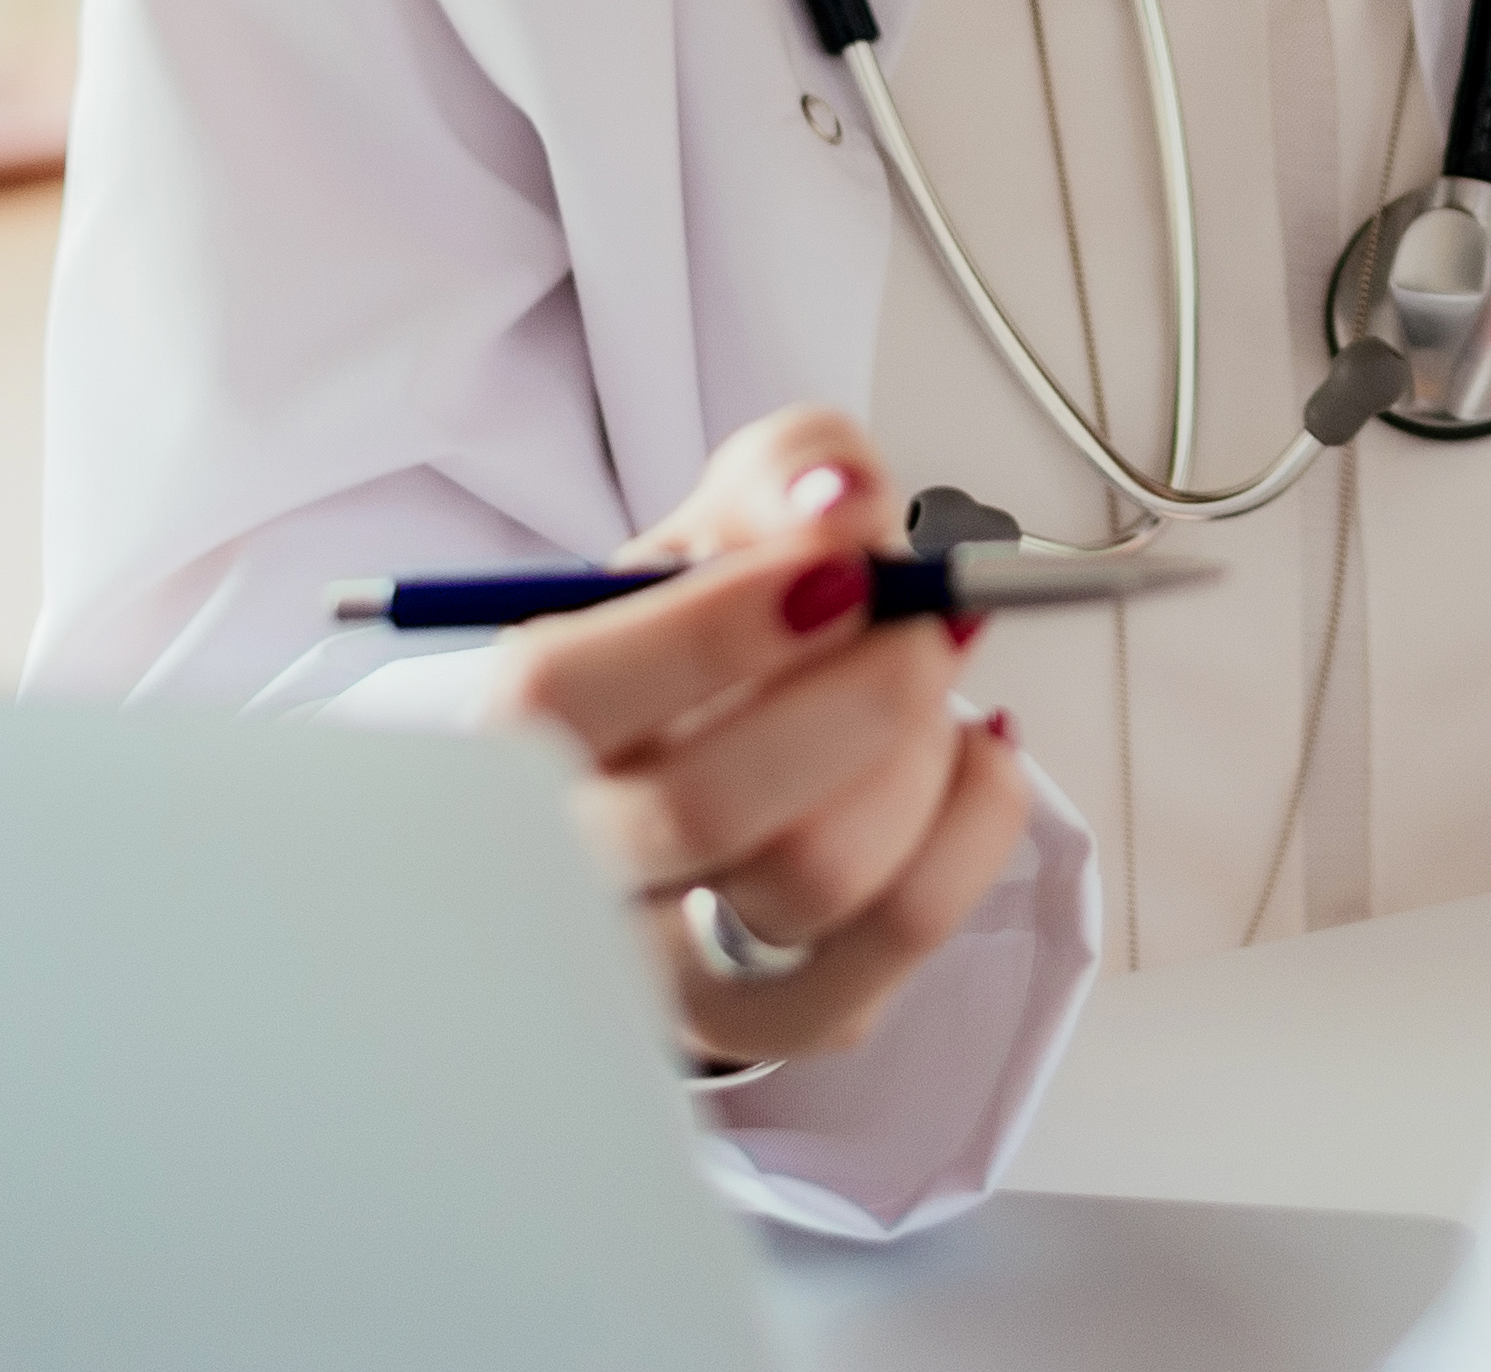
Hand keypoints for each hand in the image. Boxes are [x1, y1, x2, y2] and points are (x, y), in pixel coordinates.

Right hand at [485, 405, 1042, 1067]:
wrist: (727, 745)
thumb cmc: (718, 635)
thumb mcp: (728, 517)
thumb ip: (784, 475)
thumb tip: (837, 501)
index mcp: (515, 728)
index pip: (560, 700)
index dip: (712, 630)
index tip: (837, 566)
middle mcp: (571, 862)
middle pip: (708, 806)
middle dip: (860, 687)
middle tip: (917, 616)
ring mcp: (667, 964)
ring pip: (821, 875)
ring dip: (918, 749)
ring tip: (921, 682)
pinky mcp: (778, 1015)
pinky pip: (905, 928)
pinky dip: (975, 816)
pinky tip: (967, 751)